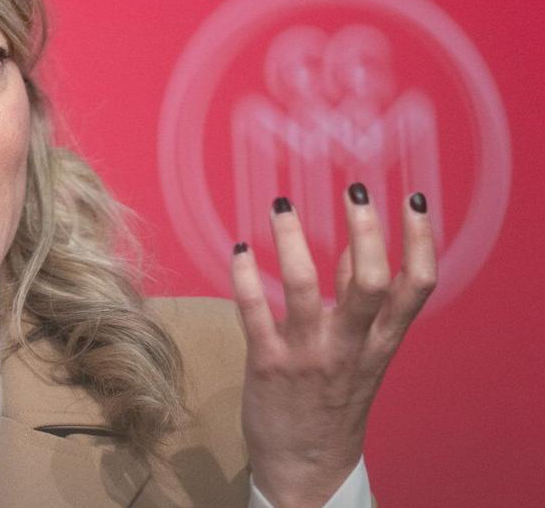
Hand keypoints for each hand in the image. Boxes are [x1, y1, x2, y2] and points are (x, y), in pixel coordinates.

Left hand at [231, 184, 435, 506]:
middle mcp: (350, 346)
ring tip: (282, 206)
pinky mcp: (267, 364)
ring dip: (292, 242)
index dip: (419, 242)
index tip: (414, 201)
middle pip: (369, 282)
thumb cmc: (333, 401)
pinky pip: (254, 312)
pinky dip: (244, 276)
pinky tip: (238, 250)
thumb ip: (357, 305)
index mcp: (380, 343)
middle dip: (366, 232)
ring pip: (305, 288)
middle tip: (355, 191)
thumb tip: (352, 250)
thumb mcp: (361, 355)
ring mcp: (308, 355)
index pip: (415, 287)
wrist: (306, 466)